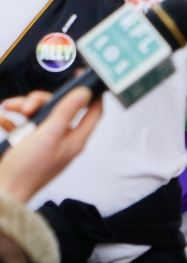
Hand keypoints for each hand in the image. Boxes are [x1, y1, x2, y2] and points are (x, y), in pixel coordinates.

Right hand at [0, 85, 101, 203]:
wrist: (3, 193)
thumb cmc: (26, 170)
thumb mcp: (48, 135)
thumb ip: (66, 112)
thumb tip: (84, 93)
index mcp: (74, 139)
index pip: (94, 112)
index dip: (91, 93)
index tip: (83, 77)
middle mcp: (62, 140)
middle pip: (61, 109)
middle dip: (42, 101)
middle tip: (28, 105)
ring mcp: (45, 143)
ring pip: (40, 115)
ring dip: (24, 108)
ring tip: (12, 109)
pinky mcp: (28, 146)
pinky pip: (24, 126)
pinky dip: (14, 120)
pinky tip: (4, 119)